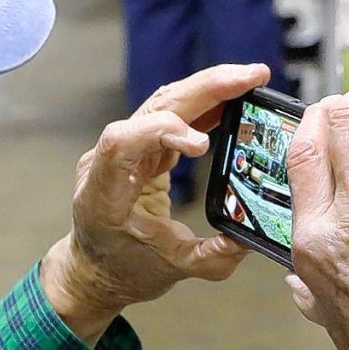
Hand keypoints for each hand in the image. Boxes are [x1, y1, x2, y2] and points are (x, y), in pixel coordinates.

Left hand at [42, 61, 272, 340]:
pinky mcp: (143, 145)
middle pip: (153, 106)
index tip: (203, 145)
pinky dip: (205, 102)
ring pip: (165, 101)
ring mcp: (126, 148)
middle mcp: (110, 160)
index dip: (163, 131)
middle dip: (203, 89)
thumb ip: (210, 259)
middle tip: (250, 78)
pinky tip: (235, 95)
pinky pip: (173, 113)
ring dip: (208, 86)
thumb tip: (246, 240)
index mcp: (104, 192)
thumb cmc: (124, 269)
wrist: (97, 268)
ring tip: (251, 78)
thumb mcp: (171, 271)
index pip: (123, 141)